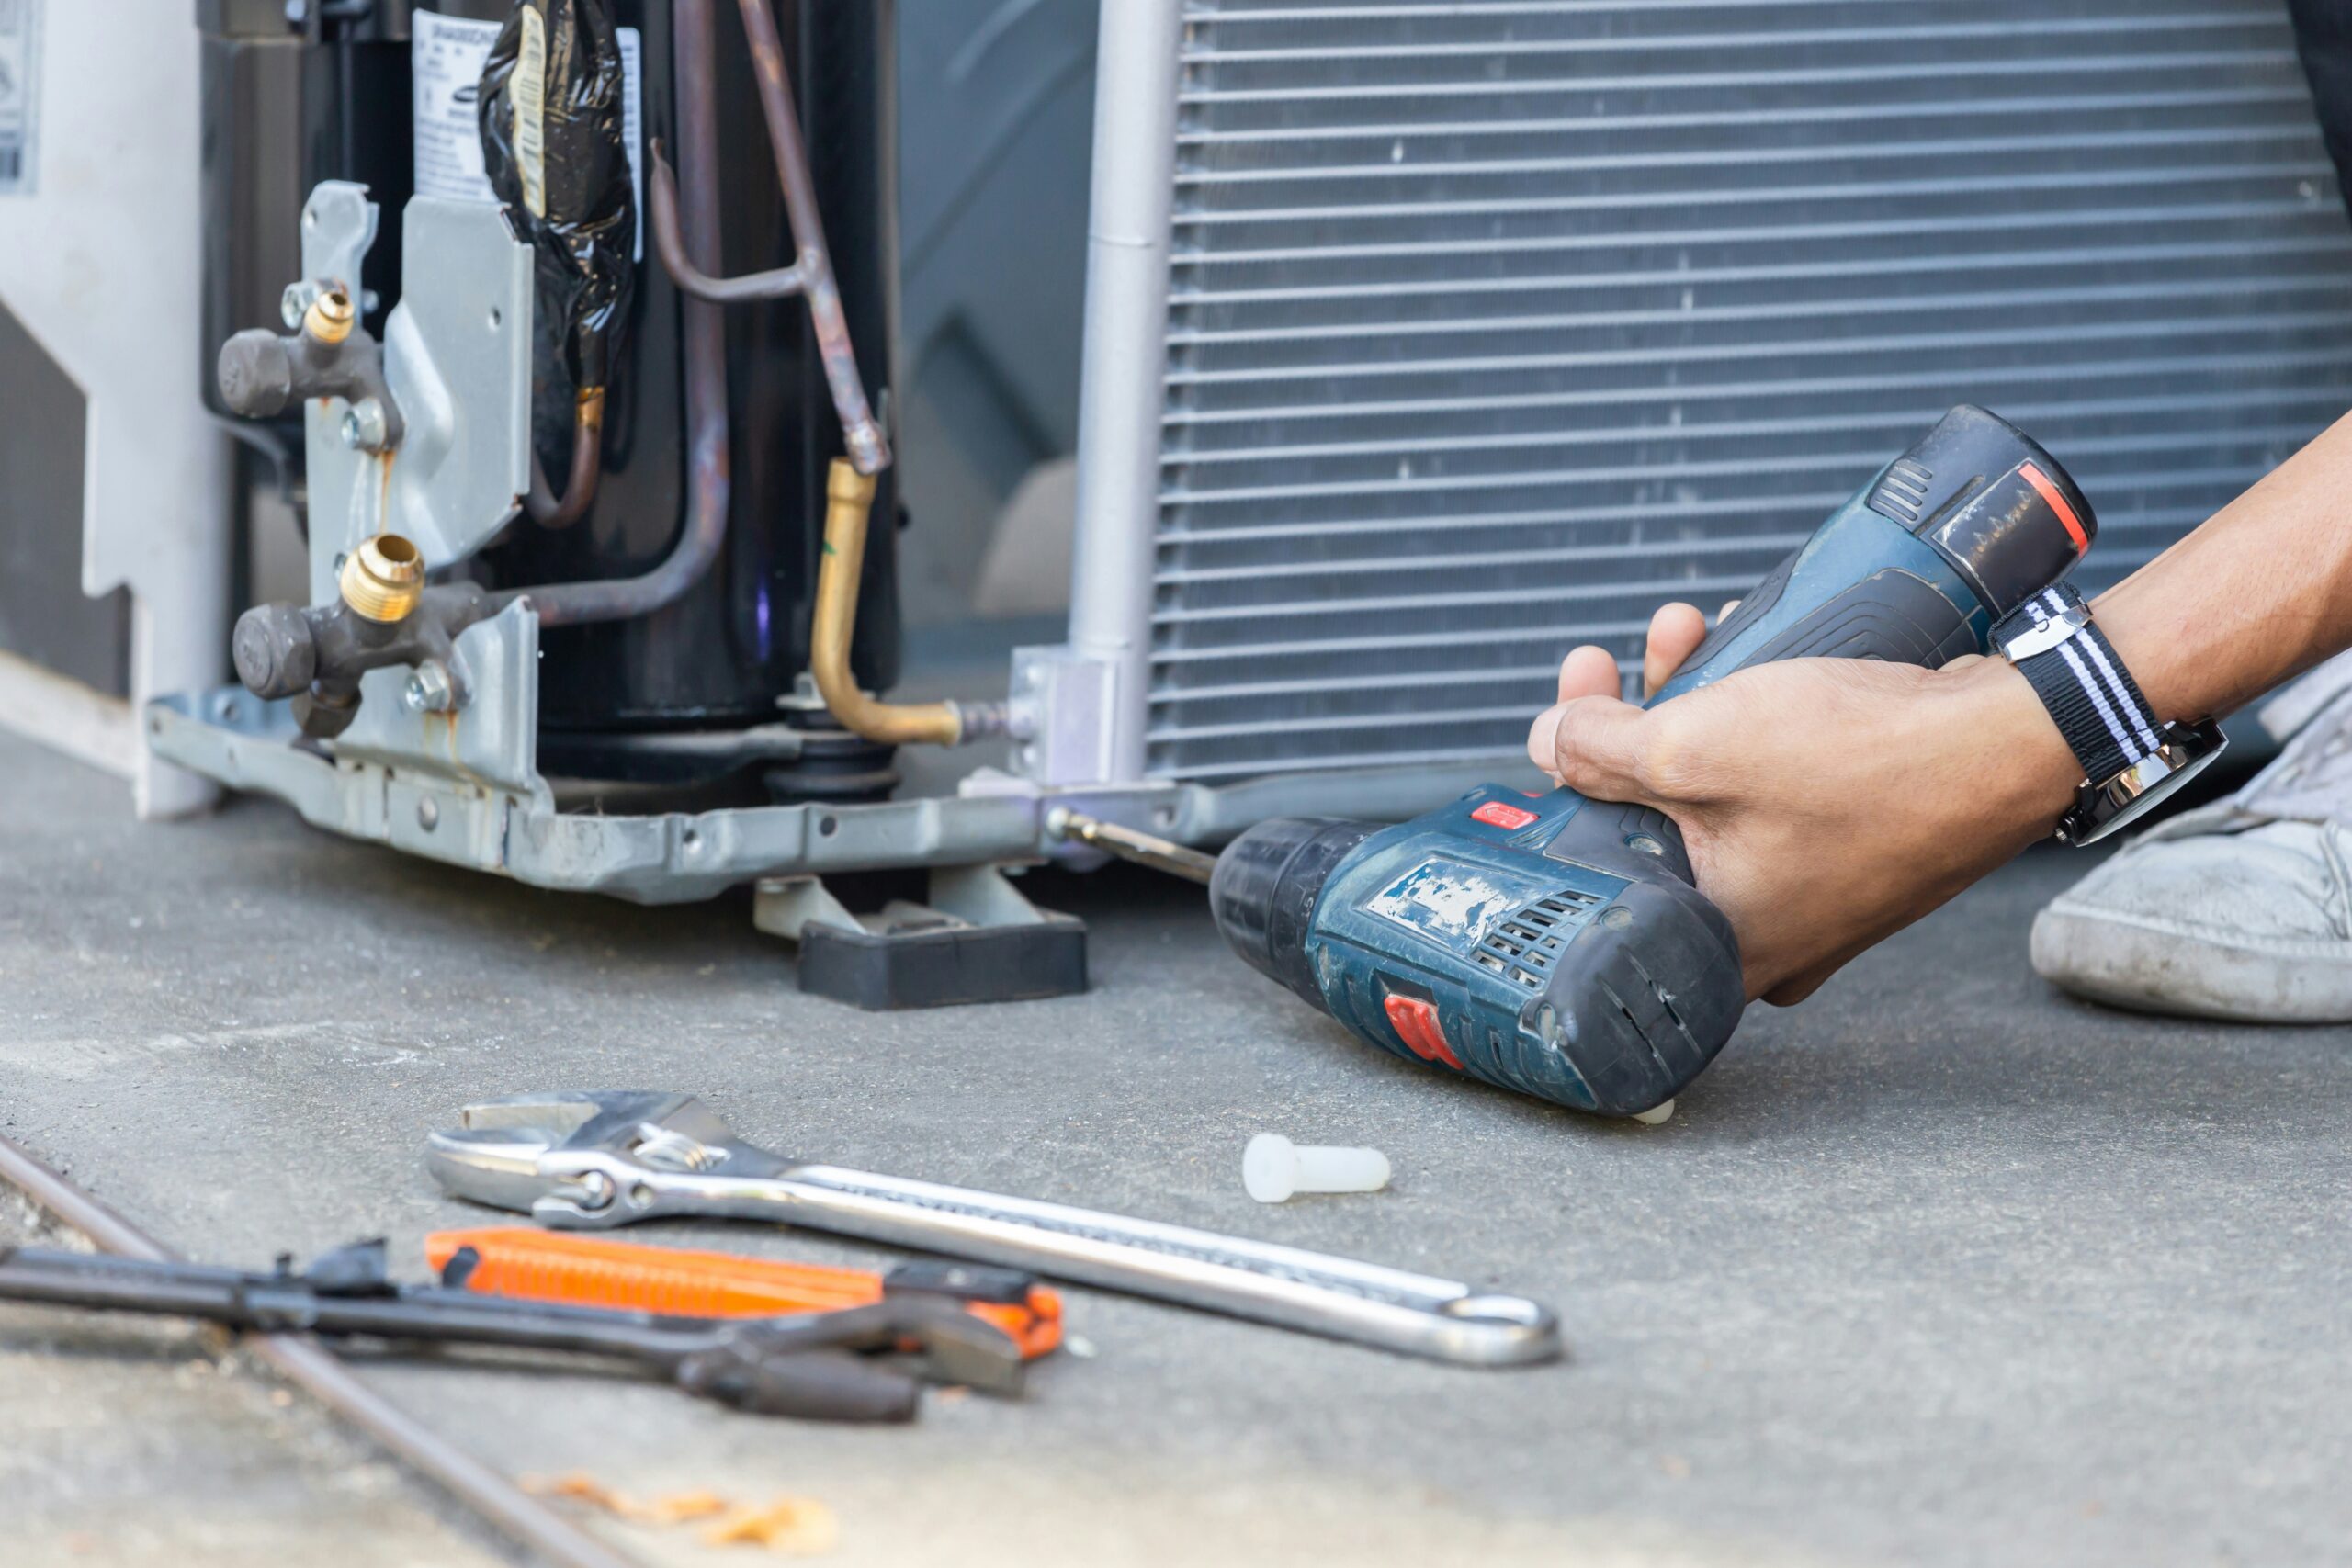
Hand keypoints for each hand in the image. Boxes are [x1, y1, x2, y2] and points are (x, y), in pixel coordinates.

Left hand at [1531, 605, 2081, 1003]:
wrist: (2017, 741)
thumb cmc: (1870, 765)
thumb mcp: (1696, 749)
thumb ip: (1602, 751)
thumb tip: (1551, 741)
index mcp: (1719, 943)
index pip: (1604, 866)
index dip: (1573, 778)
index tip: (1568, 713)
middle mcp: (1767, 933)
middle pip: (1656, 821)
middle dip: (1631, 720)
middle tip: (1613, 661)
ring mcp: (1816, 890)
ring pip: (1717, 790)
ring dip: (1690, 702)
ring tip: (1685, 629)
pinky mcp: (1854, 842)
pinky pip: (1775, 783)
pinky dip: (1753, 719)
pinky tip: (1745, 649)